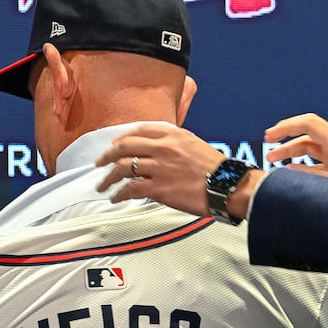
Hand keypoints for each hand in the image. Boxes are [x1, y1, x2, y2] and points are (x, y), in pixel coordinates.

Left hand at [96, 122, 230, 217]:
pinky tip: (115, 198)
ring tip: (102, 185)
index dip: (122, 138)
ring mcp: (159, 167)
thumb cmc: (216, 169)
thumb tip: (158, 152)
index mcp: (173, 135)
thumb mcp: (195, 145)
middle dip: (107, 155)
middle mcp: (163, 147)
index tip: (114, 145)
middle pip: (124, 146)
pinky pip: (131, 189)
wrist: (228, 186)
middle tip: (99, 163)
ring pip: (123, 168)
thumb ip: (174, 144)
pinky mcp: (159, 188)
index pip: (139, 130)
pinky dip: (120, 193)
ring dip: (108, 177)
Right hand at [264, 113, 327, 190]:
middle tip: (268, 149)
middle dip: (286, 141)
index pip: (310, 124)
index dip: (288, 126)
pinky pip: (319, 165)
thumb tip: (289, 172)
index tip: (271, 135)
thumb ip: (312, 178)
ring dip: (293, 155)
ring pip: (312, 151)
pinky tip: (294, 177)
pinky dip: (304, 168)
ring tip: (275, 164)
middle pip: (307, 137)